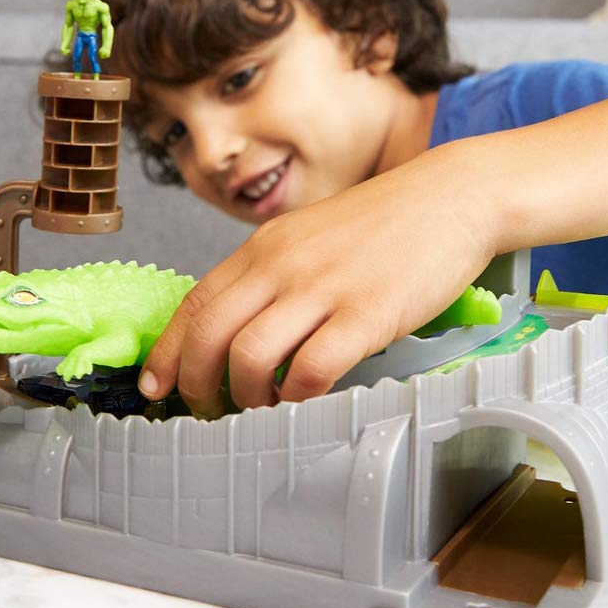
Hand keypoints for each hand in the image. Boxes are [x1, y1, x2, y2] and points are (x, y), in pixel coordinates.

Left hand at [140, 144, 497, 414]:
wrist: (451, 197)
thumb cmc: (387, 222)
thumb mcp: (311, 235)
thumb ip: (274, 274)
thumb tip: (240, 328)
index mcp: (266, 245)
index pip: (196, 303)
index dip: (169, 351)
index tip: (156, 385)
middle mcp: (284, 264)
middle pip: (210, 335)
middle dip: (197, 385)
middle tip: (206, 409)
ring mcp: (324, 288)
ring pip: (250, 357)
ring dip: (246, 396)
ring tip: (261, 406)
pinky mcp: (367, 313)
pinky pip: (312, 369)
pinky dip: (298, 395)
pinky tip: (305, 396)